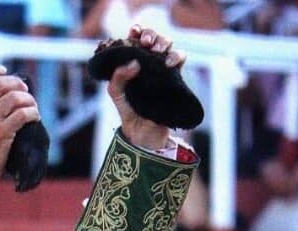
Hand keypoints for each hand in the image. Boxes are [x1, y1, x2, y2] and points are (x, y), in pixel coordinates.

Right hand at [0, 65, 39, 196]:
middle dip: (17, 83)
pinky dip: (33, 113)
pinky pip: (22, 114)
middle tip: (25, 92)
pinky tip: (35, 118)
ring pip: (14, 97)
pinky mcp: (1, 133)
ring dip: (28, 99)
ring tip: (32, 107)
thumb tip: (3, 96)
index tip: (4, 70)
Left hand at [109, 25, 185, 148]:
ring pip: (168, 45)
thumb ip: (118, 78)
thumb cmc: (129, 111)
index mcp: (131, 62)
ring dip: (164, 42)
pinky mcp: (175, 77)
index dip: (137, 31)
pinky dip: (177, 56)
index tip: (134, 33)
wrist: (144, 133)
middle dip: (150, 35)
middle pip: (153, 38)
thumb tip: (134, 63)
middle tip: (145, 43)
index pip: (135, 39)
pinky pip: (180, 59)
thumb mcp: (116, 94)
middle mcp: (147, 63)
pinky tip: (169, 63)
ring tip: (156, 51)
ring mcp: (161, 69)